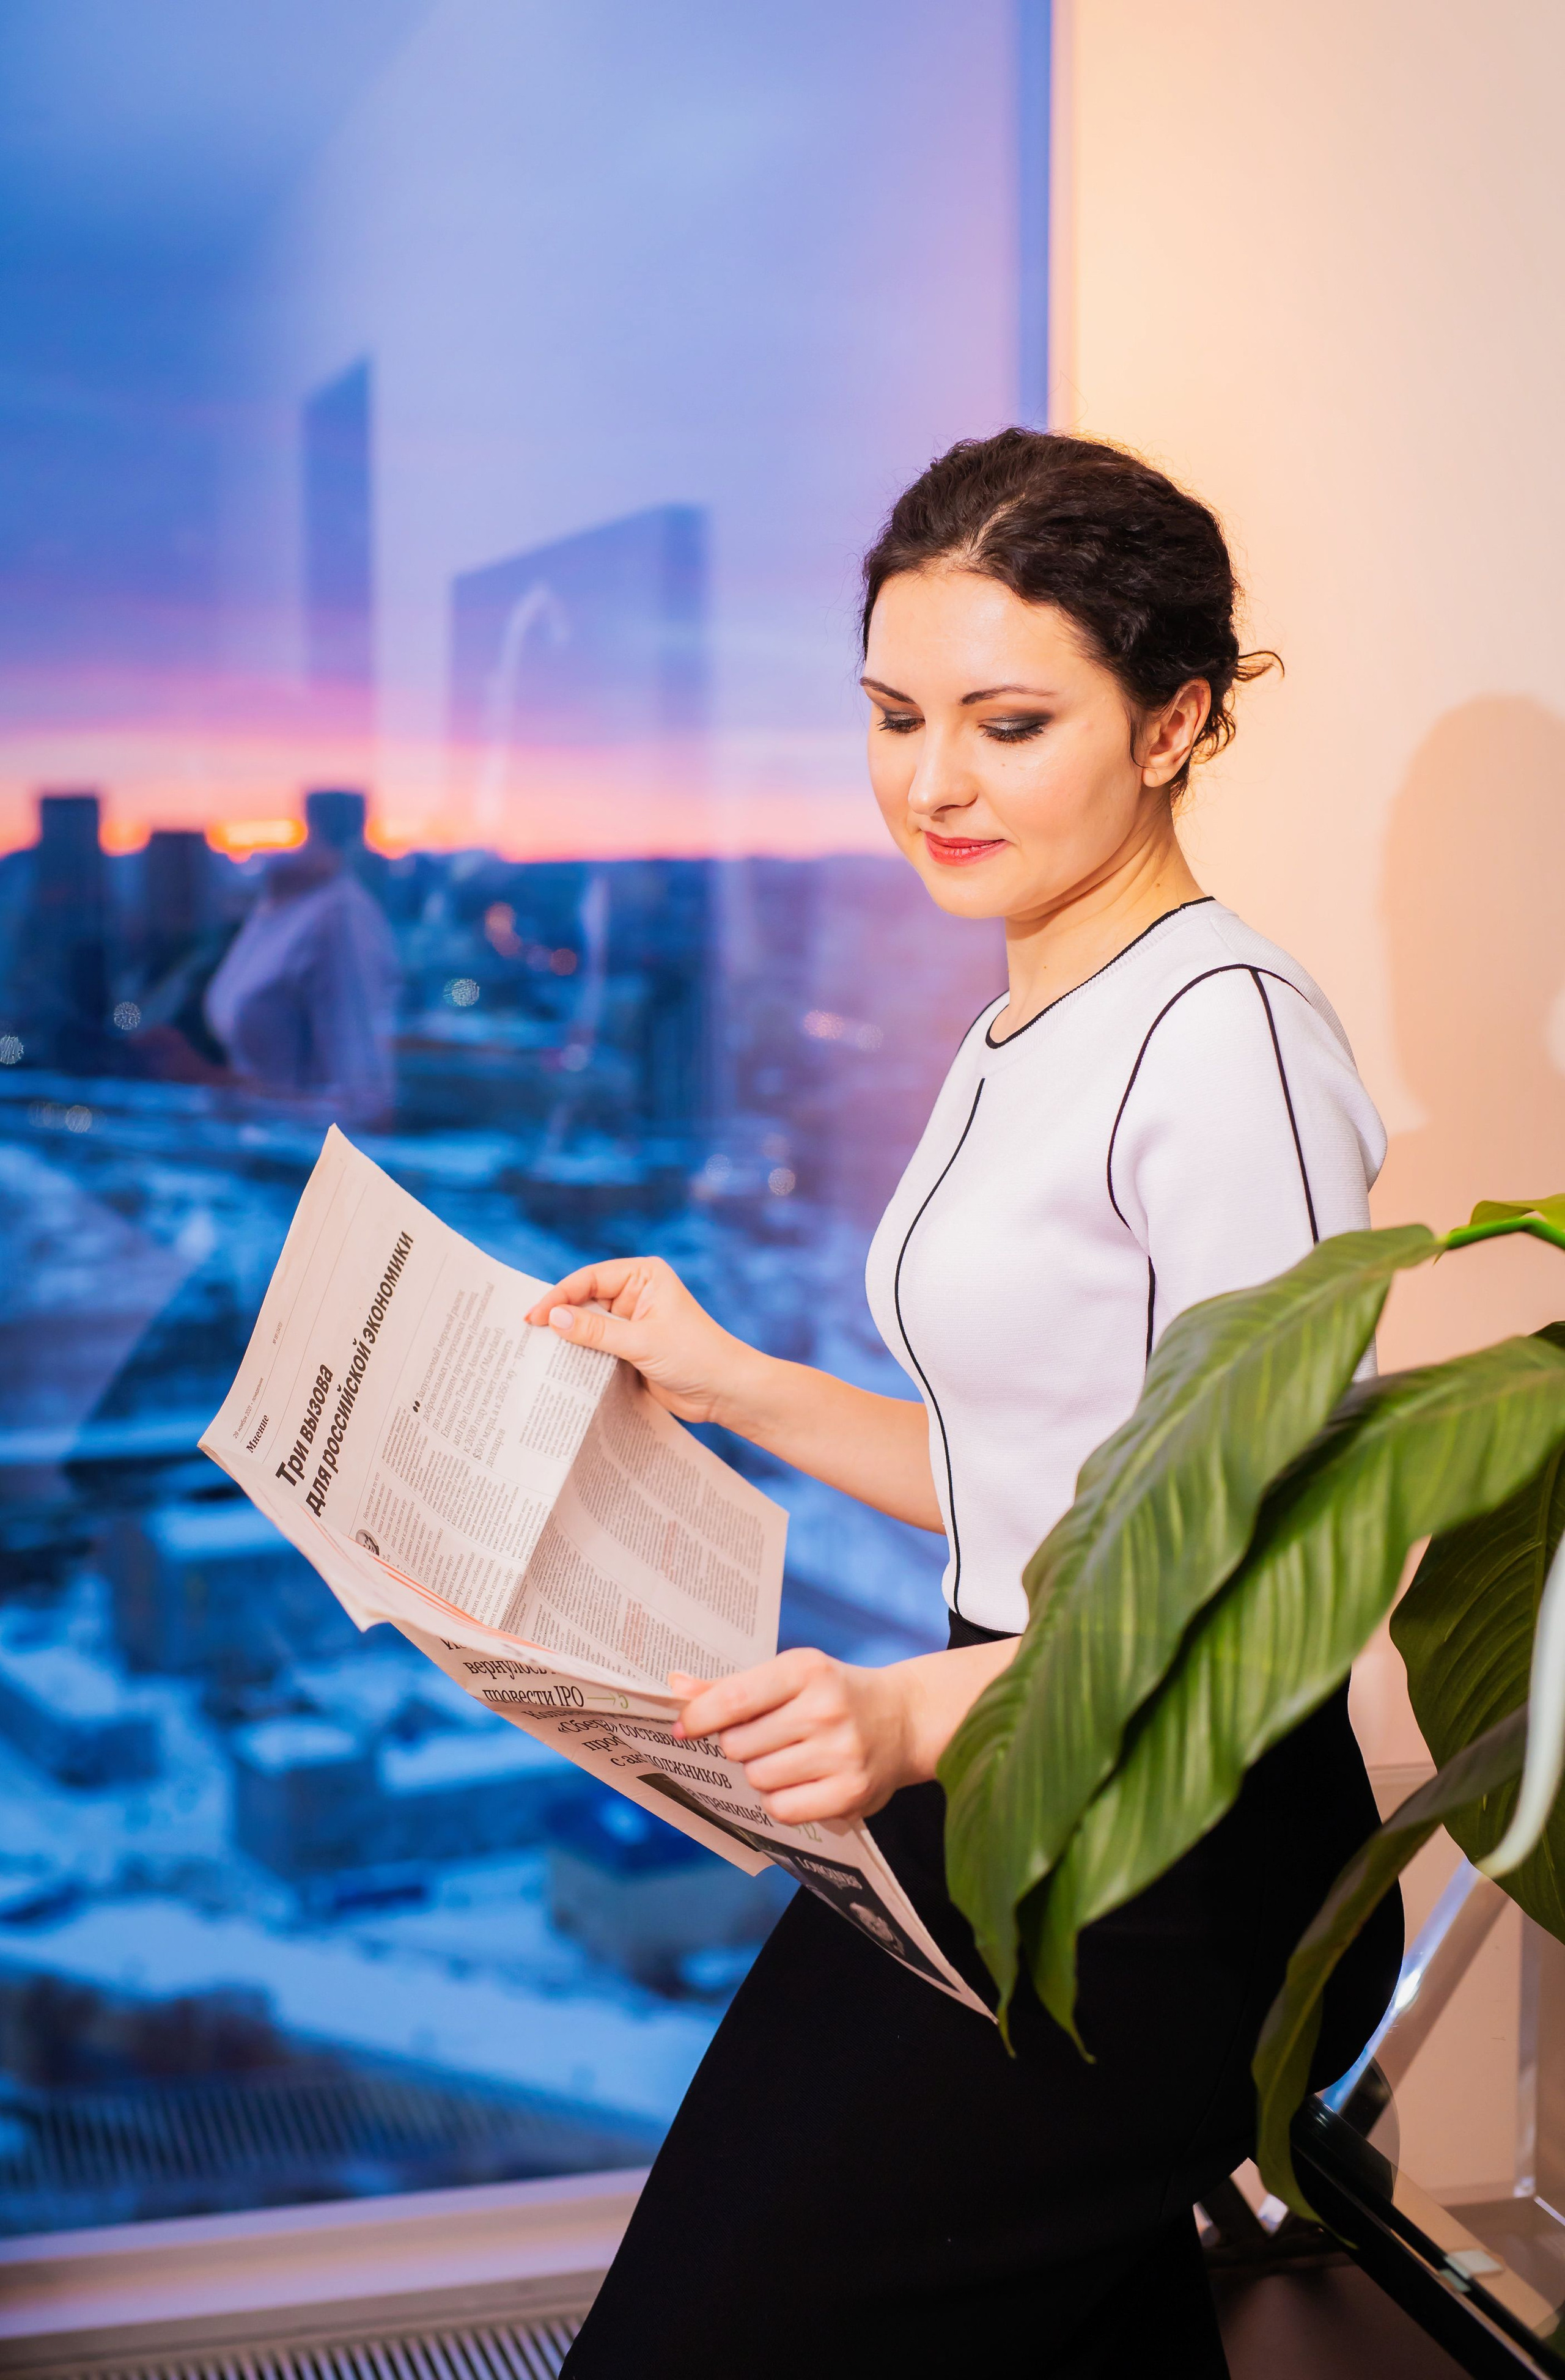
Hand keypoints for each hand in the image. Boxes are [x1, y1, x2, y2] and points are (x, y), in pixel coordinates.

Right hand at [523, 1256, 763, 1426]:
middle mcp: (636, 1294)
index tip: (534, 1317)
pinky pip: (598, 1348)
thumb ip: (596, 1331)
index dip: (559, 1296)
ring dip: (570, 1339)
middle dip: (560, 1317)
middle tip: (527, 1335)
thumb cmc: (695, 1356)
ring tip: (537, 1353)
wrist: (725, 1391)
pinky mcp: (632, 1348)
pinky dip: (582, 1356)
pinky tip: (560, 1367)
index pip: (589, 1279)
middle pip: (585, 1300)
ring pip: (589, 1326)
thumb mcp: (641, 1342)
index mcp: (643, 1277)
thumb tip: (554, 1318)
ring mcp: (633, 1322)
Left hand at [671, 1649, 912, 1823]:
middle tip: (761, 1738)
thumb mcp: (791, 1676)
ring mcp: (841, 1753)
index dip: (698, 1717)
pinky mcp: (851, 1792)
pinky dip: (780, 1800)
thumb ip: (733, 1685)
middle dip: (738, 1745)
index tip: (682, 1727)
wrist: (904, 1720)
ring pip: (758, 1778)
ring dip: (760, 1773)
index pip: (733, 1698)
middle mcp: (825, 1709)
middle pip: (738, 1744)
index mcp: (806, 1670)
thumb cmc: (832, 1694)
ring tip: (785, 1758)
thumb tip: (676, 1686)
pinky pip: (783, 1809)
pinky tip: (798, 1782)